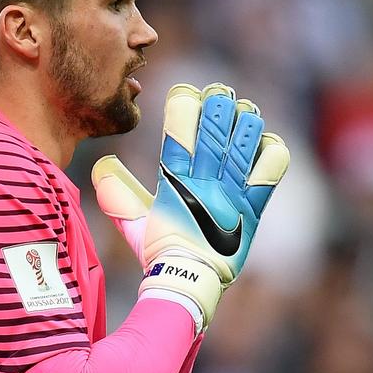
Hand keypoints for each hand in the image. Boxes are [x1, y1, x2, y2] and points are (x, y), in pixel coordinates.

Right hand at [92, 83, 288, 326]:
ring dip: (244, 123)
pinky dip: (270, 151)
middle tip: (219, 93)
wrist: (190, 280)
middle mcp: (205, 184)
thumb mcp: (133, 223)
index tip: (187, 92)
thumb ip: (117, 194)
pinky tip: (263, 143)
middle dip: (218, 107)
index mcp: (175, 183)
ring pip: (244, 143)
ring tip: (242, 111)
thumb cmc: (159, 250)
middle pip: (215, 132)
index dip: (184, 106)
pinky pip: (270, 170)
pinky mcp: (253, 206)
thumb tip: (101, 163)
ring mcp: (232, 194)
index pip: (180, 134)